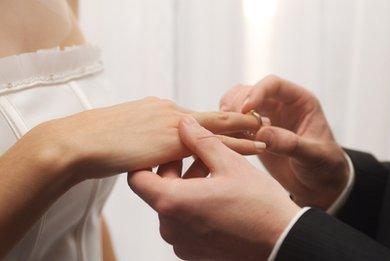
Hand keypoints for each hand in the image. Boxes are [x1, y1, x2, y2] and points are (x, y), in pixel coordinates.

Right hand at [21, 97, 263, 183]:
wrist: (80, 143)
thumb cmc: (97, 143)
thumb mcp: (126, 136)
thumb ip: (145, 139)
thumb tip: (152, 149)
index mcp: (160, 111)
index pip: (195, 118)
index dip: (217, 120)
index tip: (236, 120)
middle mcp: (170, 112)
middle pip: (212, 116)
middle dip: (239, 118)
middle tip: (263, 119)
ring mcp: (172, 123)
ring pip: (218, 126)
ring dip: (244, 129)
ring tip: (267, 130)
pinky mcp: (172, 140)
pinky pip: (214, 143)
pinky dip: (237, 145)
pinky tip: (255, 147)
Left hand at [128, 116, 299, 260]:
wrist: (282, 242)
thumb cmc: (259, 203)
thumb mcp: (230, 163)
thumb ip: (201, 141)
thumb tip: (183, 123)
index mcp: (173, 203)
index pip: (137, 179)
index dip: (147, 160)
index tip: (165, 148)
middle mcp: (170, 227)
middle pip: (158, 190)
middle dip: (177, 168)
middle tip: (201, 152)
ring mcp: (181, 243)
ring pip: (173, 205)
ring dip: (187, 185)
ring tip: (215, 170)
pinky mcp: (193, 252)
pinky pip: (184, 222)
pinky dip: (194, 205)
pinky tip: (219, 193)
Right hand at [220, 75, 348, 208]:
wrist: (319, 185)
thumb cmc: (325, 167)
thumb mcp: (313, 156)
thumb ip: (290, 144)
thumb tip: (262, 133)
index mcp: (300, 101)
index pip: (273, 84)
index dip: (257, 92)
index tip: (245, 110)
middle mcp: (280, 105)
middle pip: (250, 90)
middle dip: (237, 103)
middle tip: (229, 121)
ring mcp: (265, 117)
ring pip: (238, 103)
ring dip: (228, 113)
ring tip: (225, 131)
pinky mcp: (253, 133)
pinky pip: (234, 123)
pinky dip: (226, 128)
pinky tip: (224, 140)